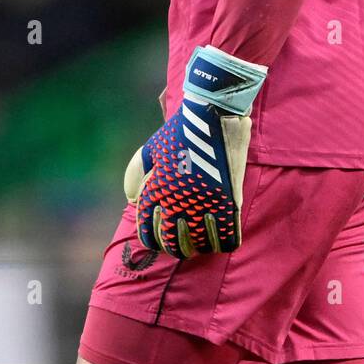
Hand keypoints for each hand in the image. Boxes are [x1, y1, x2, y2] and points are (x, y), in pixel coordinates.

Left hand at [123, 45, 266, 259]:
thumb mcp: (148, 151)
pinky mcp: (229, 201)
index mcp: (156, 193)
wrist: (212, 115)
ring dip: (200, 246)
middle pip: (174, 245)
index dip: (153, 240)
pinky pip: (228, 238)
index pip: (148, 234)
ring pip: (201, 246)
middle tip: (181, 242)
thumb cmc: (178, 132)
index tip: (159, 238)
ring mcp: (205, 204)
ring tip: (201, 240)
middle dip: (176, 247)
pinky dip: (224, 242)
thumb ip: (135, 177)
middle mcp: (179, 203)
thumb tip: (134, 200)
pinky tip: (221, 235)